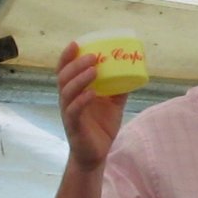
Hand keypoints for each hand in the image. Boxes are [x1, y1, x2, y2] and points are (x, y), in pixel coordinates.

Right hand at [57, 42, 127, 170]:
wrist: (96, 154)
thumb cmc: (101, 127)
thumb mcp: (113, 104)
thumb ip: (119, 88)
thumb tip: (133, 71)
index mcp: (75, 92)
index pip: (66, 70)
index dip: (68, 56)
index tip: (77, 43)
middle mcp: (68, 100)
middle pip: (64, 77)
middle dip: (76, 64)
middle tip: (92, 55)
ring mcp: (69, 113)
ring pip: (67, 92)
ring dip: (80, 79)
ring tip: (94, 69)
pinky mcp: (74, 126)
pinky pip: (74, 111)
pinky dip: (83, 100)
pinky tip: (92, 93)